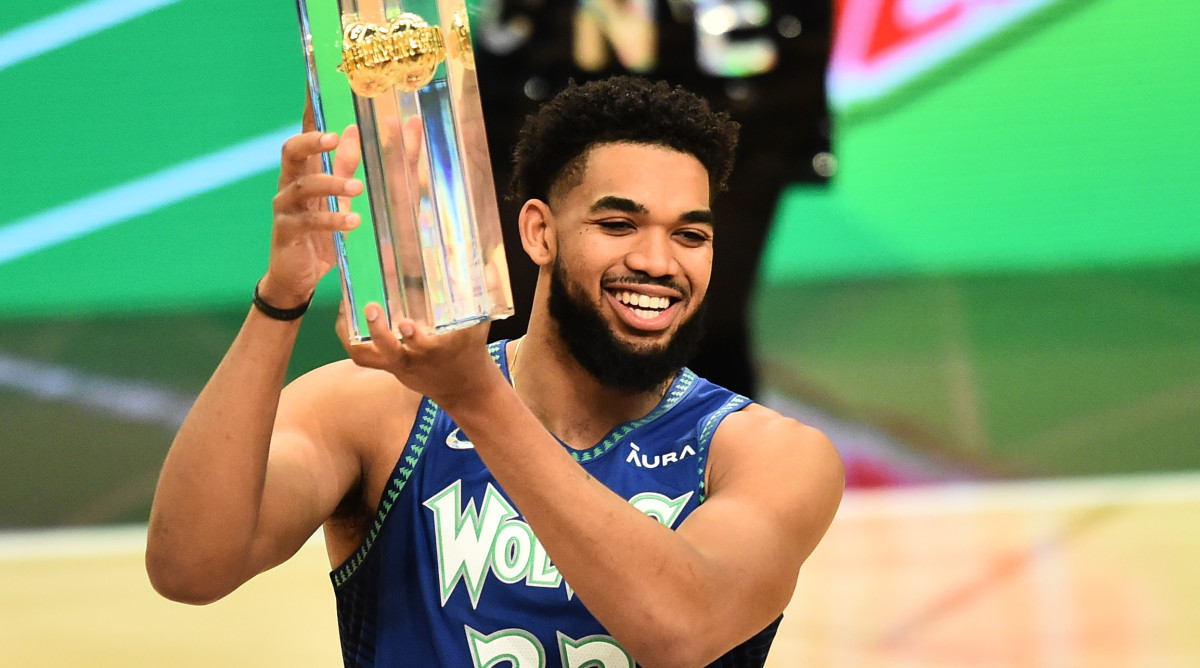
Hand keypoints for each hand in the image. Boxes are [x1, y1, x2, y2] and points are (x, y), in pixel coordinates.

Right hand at [259, 96, 363, 308]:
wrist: (298, 278)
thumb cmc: (320, 234)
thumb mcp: (338, 198)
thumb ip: (345, 166)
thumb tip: (352, 130)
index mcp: (303, 172)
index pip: (304, 134)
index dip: (310, 111)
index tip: (317, 85)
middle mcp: (289, 184)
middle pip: (291, 151)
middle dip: (312, 141)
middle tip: (336, 137)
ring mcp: (285, 208)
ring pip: (301, 186)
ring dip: (331, 184)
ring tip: (358, 189)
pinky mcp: (286, 232)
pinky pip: (308, 221)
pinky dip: (332, 220)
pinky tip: (353, 221)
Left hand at [339, 302, 500, 407]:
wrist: (463, 388)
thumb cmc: (470, 351)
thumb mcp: (480, 325)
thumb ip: (483, 295)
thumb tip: (487, 264)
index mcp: (438, 351)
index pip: (423, 347)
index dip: (413, 338)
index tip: (406, 323)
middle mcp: (414, 360)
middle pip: (389, 352)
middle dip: (378, 332)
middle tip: (371, 306)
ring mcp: (398, 365)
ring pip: (367, 356)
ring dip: (353, 334)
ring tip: (347, 307)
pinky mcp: (388, 367)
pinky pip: (362, 355)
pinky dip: (350, 337)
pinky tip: (346, 316)